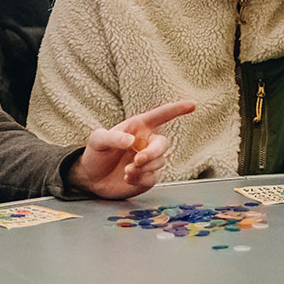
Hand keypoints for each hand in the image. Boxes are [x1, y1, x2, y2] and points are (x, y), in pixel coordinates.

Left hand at [67, 100, 195, 198]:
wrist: (91, 178)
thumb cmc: (95, 153)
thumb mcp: (97, 140)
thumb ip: (113, 138)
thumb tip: (132, 141)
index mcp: (138, 127)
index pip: (160, 116)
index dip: (176, 110)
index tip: (192, 105)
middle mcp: (147, 143)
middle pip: (163, 144)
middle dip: (153, 153)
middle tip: (137, 160)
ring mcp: (149, 161)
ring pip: (159, 162)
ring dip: (144, 168)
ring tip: (126, 171)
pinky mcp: (147, 177)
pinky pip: (153, 178)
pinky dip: (141, 179)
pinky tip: (128, 178)